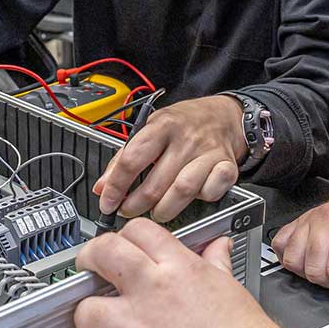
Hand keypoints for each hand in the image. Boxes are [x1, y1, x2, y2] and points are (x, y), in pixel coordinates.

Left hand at [75, 219, 275, 327]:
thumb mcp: (232, 289)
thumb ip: (216, 264)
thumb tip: (217, 247)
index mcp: (182, 268)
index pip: (138, 231)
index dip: (121, 237)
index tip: (117, 248)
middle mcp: (156, 291)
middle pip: (102, 255)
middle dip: (88, 260)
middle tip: (88, 271)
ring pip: (87, 311)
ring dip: (89, 321)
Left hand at [93, 94, 245, 221]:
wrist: (224, 115)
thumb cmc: (184, 124)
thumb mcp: (151, 129)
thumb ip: (124, 157)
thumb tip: (101, 188)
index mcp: (162, 125)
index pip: (132, 160)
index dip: (115, 187)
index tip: (108, 203)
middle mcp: (186, 139)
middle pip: (154, 184)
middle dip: (135, 206)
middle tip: (129, 210)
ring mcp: (208, 153)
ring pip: (181, 192)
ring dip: (163, 210)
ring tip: (156, 211)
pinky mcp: (227, 166)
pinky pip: (211, 193)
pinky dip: (200, 200)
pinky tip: (192, 198)